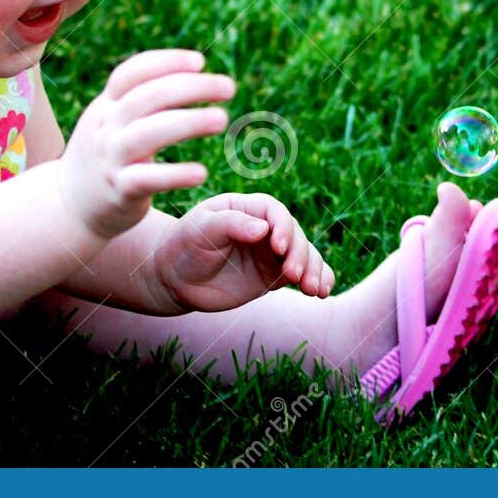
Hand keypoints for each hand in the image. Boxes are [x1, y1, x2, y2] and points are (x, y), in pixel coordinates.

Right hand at [57, 50, 234, 239]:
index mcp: (106, 106)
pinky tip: (201, 173)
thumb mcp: (114, 121)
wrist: (70, 206)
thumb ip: (142, 98)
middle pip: (147, 97)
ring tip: (222, 119)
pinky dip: (174, 175)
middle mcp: (106, 127)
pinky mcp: (119, 191)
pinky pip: (147, 179)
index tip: (200, 61)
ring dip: (188, 122)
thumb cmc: (106, 155)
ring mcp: (110, 159)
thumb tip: (194, 72)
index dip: (165, 62)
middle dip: (191, 87)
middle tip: (229, 87)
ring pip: (147, 134)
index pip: (131, 73)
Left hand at [154, 193, 334, 312]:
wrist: (174, 279)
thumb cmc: (183, 246)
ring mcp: (271, 252)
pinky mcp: (273, 274)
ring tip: (313, 290)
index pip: (275, 211)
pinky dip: (318, 279)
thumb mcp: (200, 229)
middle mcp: (265, 227)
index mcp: (247, 207)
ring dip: (313, 269)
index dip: (282, 227)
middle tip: (293, 276)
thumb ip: (231, 224)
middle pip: (295, 234)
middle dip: (299, 254)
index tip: (278, 247)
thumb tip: (263, 229)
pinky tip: (323, 290)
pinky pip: (303, 273)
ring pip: (304, 254)